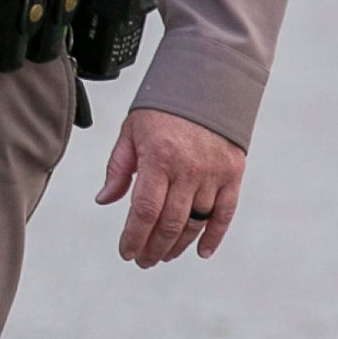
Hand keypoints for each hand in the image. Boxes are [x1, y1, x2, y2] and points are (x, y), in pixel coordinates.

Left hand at [94, 107, 244, 266]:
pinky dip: (214, 237)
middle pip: (169, 224)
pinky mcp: (233, 173)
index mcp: (158, 157)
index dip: (134, 237)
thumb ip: (119, 167)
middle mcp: (187, 168)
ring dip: (178, 246)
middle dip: (153, 248)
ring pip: (195, 224)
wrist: (206, 79)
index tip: (126, 252)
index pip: (144, 210)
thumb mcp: (132, 130)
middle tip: (143, 260)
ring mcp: (213, 173)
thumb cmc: (163, 106)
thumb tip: (104, 200)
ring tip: (164, 256)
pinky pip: (224, 214)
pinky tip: (201, 251)